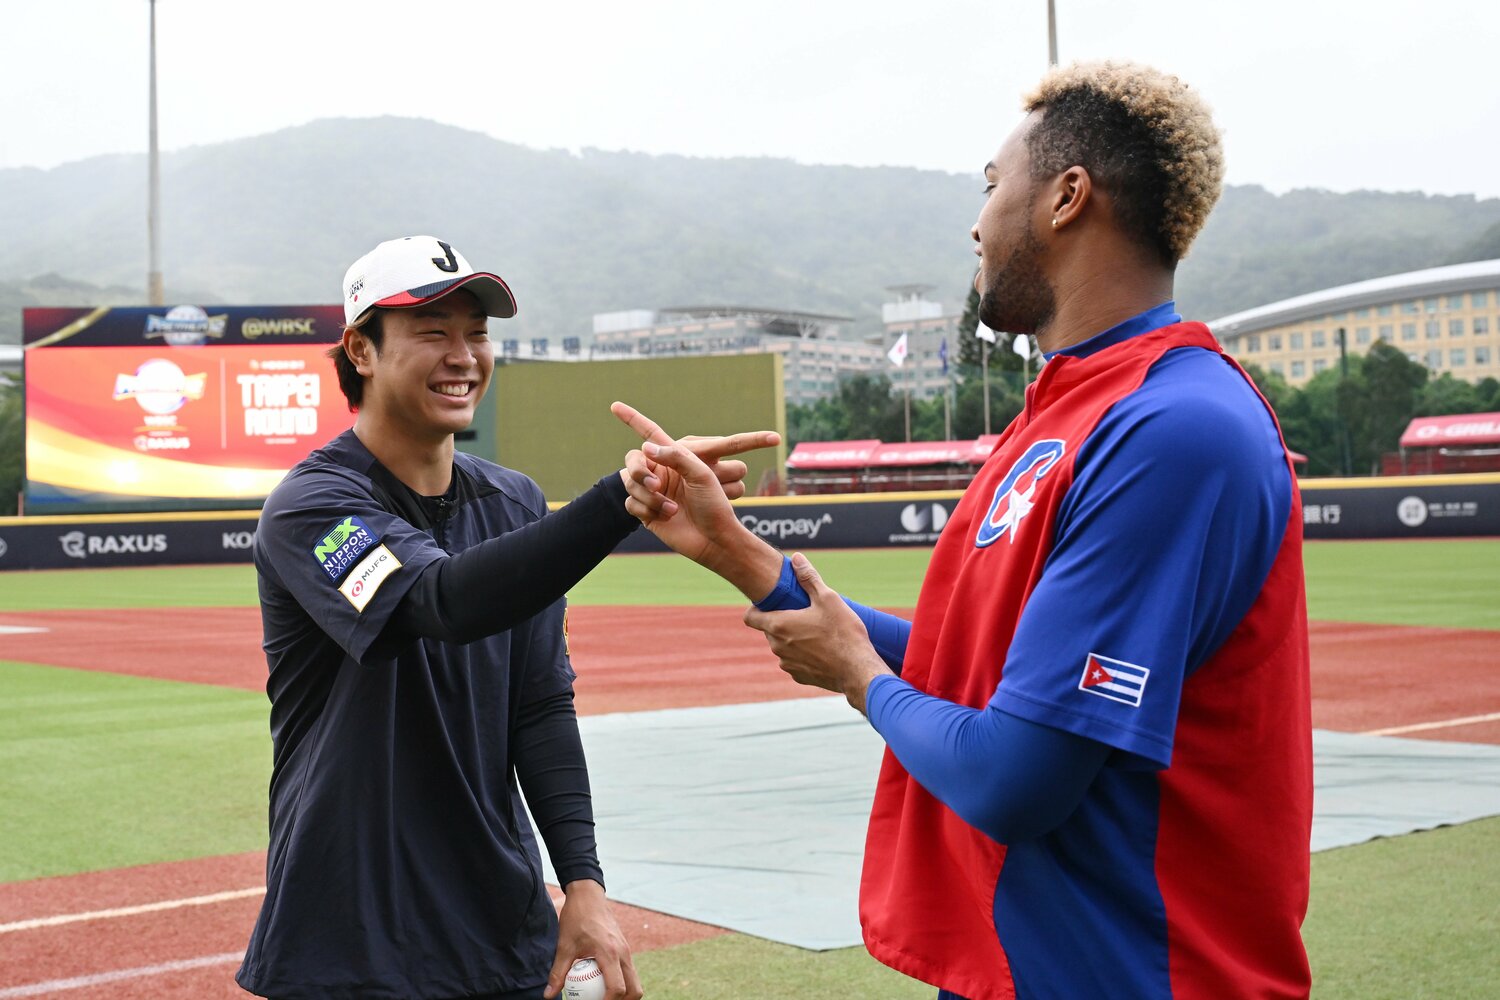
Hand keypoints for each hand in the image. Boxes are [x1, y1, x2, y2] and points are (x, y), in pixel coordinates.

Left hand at [544, 879, 641, 999]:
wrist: (589, 895)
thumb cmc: (576, 918)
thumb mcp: (564, 946)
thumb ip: (558, 972)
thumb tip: (548, 995)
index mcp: (609, 953)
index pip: (617, 988)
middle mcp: (623, 953)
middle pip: (635, 989)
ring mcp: (626, 950)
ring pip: (634, 980)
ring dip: (624, 993)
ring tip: (603, 997)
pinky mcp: (625, 947)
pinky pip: (629, 971)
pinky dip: (621, 982)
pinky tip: (601, 982)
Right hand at [611, 401, 784, 597]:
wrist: (713, 541)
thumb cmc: (714, 505)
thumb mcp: (701, 474)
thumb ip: (676, 456)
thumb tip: (646, 448)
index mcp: (676, 458)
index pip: (651, 434)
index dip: (633, 419)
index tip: (614, 405)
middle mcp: (662, 473)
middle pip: (635, 465)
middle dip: (642, 475)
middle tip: (658, 485)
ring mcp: (653, 492)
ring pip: (632, 486)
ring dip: (651, 499)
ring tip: (673, 509)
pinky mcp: (646, 512)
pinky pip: (631, 504)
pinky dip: (648, 511)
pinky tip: (666, 518)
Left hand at [743, 552, 892, 713]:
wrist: (858, 671)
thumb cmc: (843, 633)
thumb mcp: (828, 598)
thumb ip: (809, 578)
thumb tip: (796, 557)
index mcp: (779, 625)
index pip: (750, 617)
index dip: (757, 608)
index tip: (772, 603)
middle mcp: (777, 647)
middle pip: (770, 629)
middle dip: (783, 620)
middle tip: (805, 614)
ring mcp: (788, 664)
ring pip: (783, 646)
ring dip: (793, 638)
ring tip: (817, 632)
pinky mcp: (799, 676)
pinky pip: (795, 661)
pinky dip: (803, 655)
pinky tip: (823, 650)